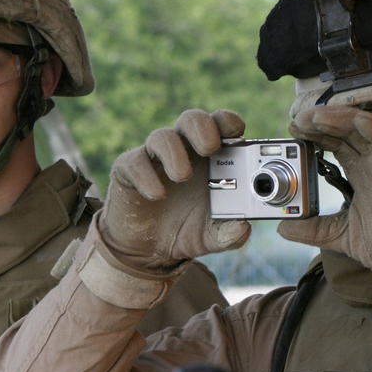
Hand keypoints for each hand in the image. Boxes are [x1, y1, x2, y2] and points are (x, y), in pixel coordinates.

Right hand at [100, 108, 250, 271]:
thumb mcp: (211, 238)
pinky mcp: (128, 169)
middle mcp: (184, 150)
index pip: (221, 125)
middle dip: (203, 128)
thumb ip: (229, 233)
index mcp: (212, 158)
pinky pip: (135, 162)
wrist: (147, 251)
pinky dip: (146, 176)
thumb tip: (243, 227)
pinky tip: (157, 194)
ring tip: (182, 176)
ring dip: (174, 153)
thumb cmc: (186, 230)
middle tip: (210, 149)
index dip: (229, 122)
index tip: (236, 132)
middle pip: (192, 119)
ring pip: (162, 136)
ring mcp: (155, 157)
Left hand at [278, 107, 371, 273]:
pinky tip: (357, 121)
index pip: (335, 141)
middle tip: (299, 120)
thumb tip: (284, 227)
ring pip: (366, 130)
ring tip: (316, 117)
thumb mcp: (338, 234)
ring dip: (341, 120)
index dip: (315, 132)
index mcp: (361, 171)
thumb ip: (312, 229)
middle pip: (347, 130)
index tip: (294, 129)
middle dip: (322, 122)